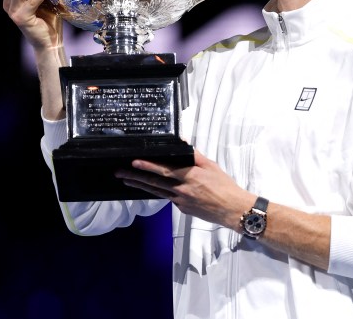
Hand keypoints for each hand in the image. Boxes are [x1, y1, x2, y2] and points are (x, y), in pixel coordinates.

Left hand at [116, 150, 251, 228]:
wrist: (233, 209)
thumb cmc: (224, 186)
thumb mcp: (211, 166)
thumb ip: (195, 155)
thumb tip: (182, 143)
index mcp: (190, 175)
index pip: (164, 169)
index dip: (148, 166)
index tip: (134, 162)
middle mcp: (182, 189)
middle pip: (155, 182)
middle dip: (135, 177)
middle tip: (120, 172)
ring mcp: (181, 201)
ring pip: (156, 192)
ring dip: (139, 186)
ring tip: (126, 181)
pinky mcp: (182, 209)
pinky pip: (167, 198)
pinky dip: (156, 192)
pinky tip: (147, 189)